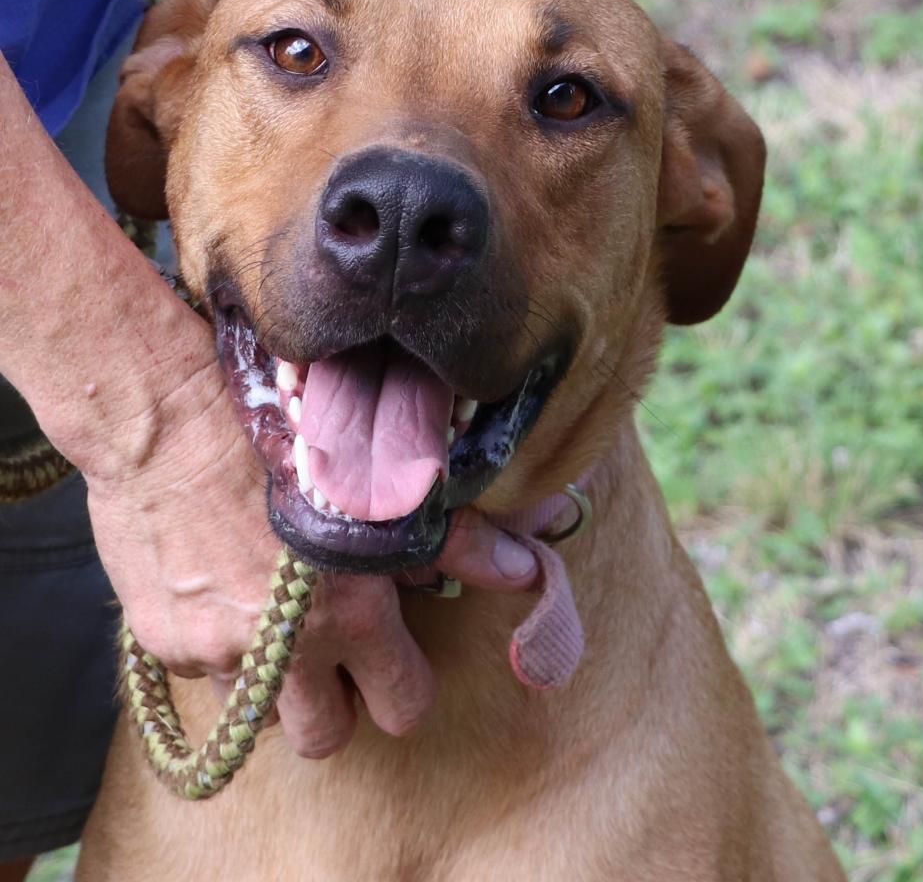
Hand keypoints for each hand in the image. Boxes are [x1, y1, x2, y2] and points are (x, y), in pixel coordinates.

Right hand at [83, 335, 538, 757]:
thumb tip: (526, 569)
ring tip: (275, 611)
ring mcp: (216, 652)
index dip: (406, 686)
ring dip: (274, 678)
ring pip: (259, 711)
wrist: (164, 419)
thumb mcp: (375, 486)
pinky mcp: (161, 642)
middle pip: (325, 738)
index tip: (394, 657)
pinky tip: (221, 581)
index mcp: (351, 615)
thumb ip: (455, 539)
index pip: (404, 706)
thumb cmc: (282, 437)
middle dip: (336, 705)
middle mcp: (285, 649)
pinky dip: (219, 642)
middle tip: (332, 652)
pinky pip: (202, 671)